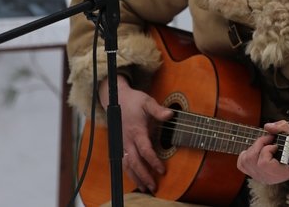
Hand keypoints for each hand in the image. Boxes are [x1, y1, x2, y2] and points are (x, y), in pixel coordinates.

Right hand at [98, 76, 172, 192]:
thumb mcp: (147, 101)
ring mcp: (123, 144)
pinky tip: (136, 180)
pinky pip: (123, 162)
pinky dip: (129, 173)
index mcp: (136, 131)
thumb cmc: (135, 101)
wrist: (117, 99)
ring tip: (145, 189)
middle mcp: (128, 140)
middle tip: (154, 187)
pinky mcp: (121, 145)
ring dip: (136, 178)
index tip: (162, 170)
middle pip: (134, 162)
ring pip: (127, 165)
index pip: (145, 150)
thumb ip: (158, 110)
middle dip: (144, 176)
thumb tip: (170, 114)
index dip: (153, 161)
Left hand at [236, 120, 288, 184]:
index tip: (276, 144)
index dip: (267, 149)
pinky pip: (242, 164)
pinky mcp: (254, 174)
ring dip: (253, 148)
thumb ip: (282, 128)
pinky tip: (256, 151)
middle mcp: (268, 177)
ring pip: (245, 160)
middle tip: (268, 139)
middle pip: (251, 159)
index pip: (263, 163)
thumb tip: (267, 127)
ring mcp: (260, 177)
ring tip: (264, 145)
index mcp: (280, 172)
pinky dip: (246, 154)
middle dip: (259, 144)